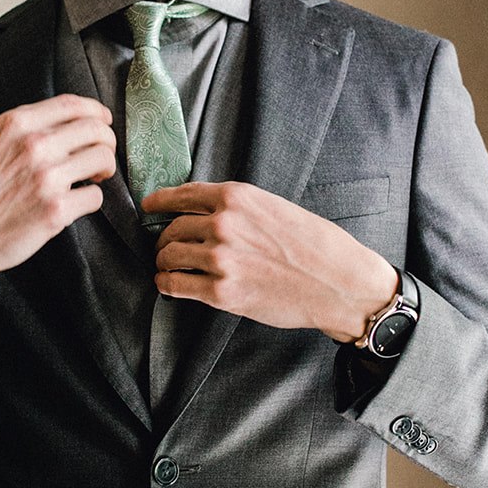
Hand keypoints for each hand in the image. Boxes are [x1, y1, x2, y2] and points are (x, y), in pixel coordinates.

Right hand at [0, 94, 114, 328]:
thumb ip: (23, 131)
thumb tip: (62, 127)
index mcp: (16, 124)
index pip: (73, 105)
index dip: (96, 112)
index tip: (102, 122)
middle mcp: (34, 146)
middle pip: (96, 130)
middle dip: (106, 142)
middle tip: (99, 158)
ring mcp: (47, 178)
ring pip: (103, 159)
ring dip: (103, 170)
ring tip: (91, 179)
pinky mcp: (56, 211)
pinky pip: (95, 197)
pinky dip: (90, 200)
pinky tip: (75, 204)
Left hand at [143, 180, 398, 341]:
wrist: (338, 282)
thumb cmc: (314, 245)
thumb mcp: (274, 207)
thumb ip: (238, 208)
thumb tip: (205, 214)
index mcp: (237, 197)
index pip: (182, 195)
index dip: (160, 201)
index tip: (149, 206)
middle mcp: (223, 224)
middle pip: (172, 228)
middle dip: (164, 238)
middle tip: (164, 247)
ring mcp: (220, 259)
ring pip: (169, 256)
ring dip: (163, 262)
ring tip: (166, 267)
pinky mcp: (221, 292)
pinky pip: (175, 285)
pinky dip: (166, 284)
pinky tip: (169, 283)